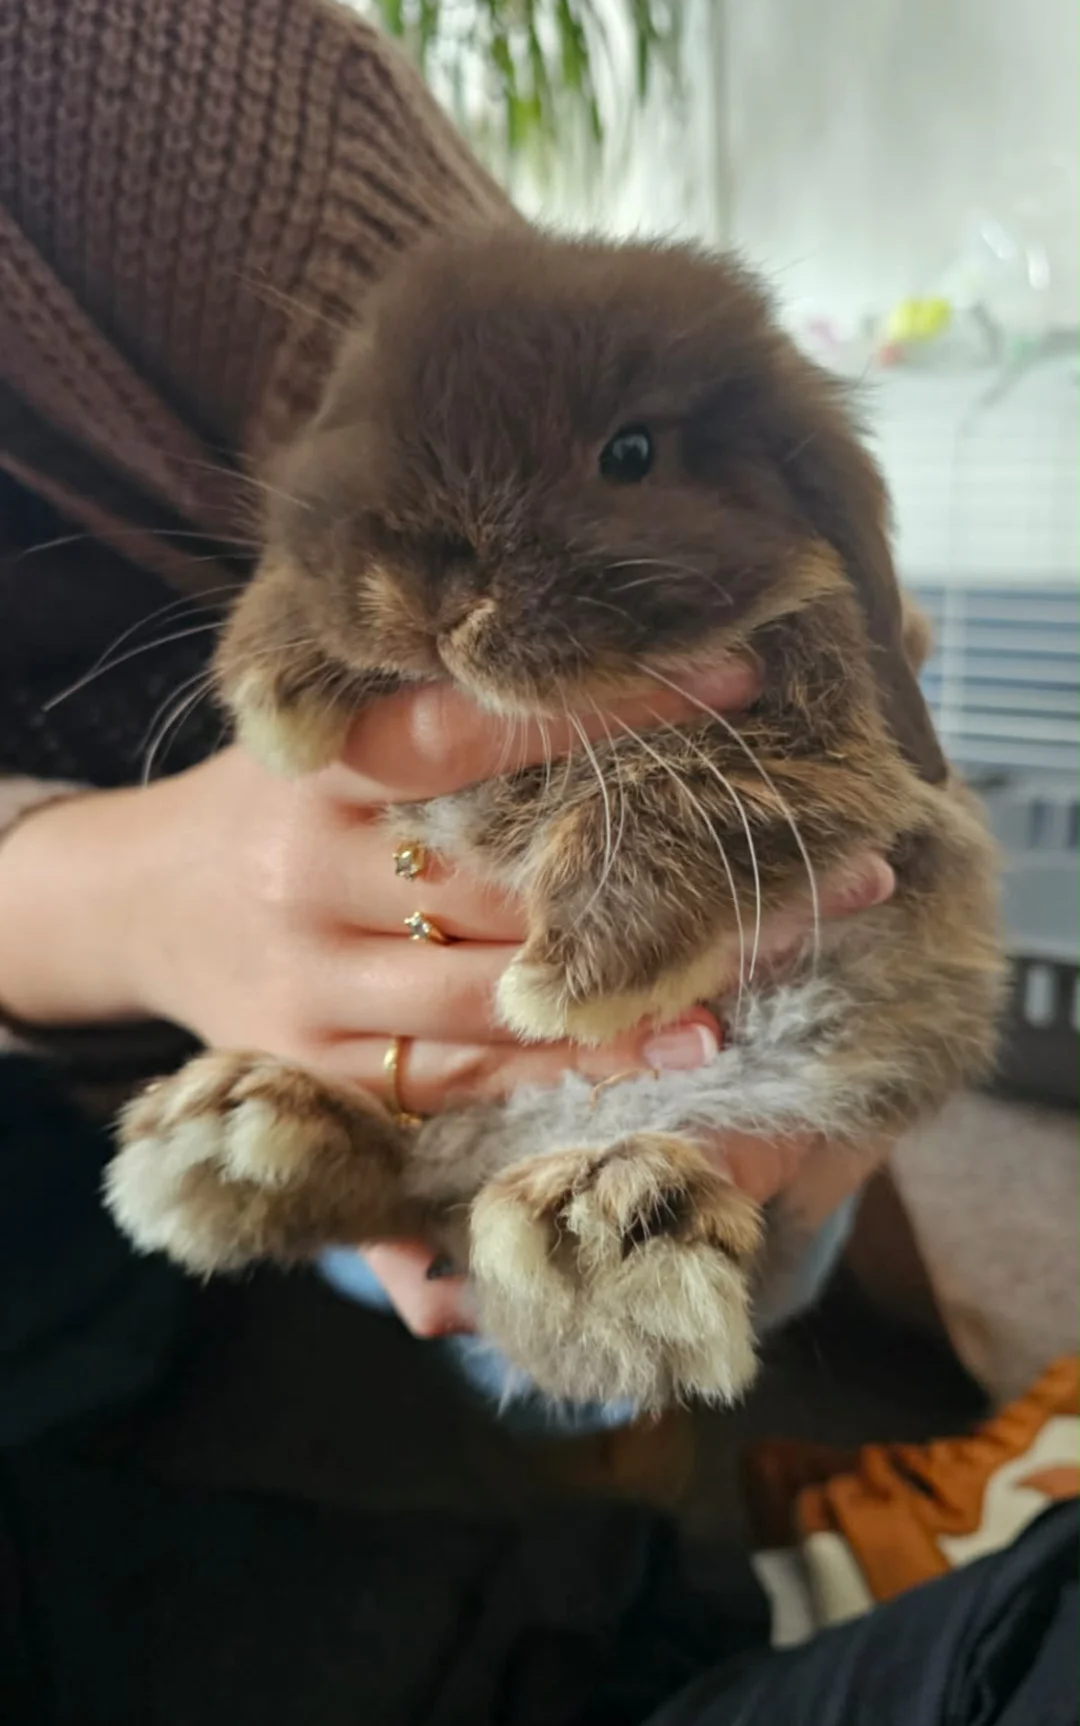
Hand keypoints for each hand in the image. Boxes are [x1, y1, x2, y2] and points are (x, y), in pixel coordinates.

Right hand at [0, 660, 893, 1339]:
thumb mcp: (334, 725)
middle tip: (836, 862)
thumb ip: (446, 705)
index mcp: (321, 763)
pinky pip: (458, 1086)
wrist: (134, 905)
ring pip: (498, 998)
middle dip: (674, 875)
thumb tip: (622, 640)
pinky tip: (667, 1056)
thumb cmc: (278, 800)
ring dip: (642, 997)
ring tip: (769, 978)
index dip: (607, 704)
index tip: (741, 673)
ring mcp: (309, 986)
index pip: (473, 725)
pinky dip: (565, 1075)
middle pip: (515, 879)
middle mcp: (308, 871)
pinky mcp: (313, 1076)